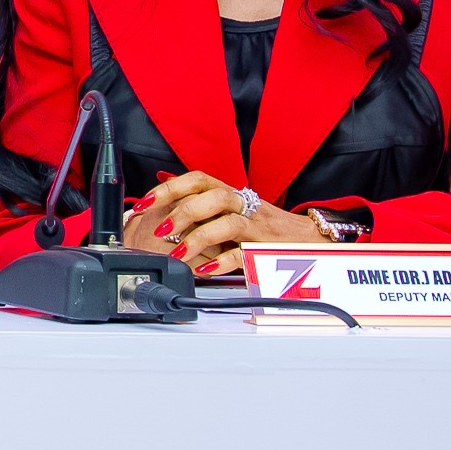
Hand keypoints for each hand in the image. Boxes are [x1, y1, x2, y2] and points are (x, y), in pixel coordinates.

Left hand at [125, 170, 326, 275]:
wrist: (308, 240)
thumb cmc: (261, 225)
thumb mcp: (229, 207)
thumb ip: (199, 196)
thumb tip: (162, 179)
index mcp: (229, 192)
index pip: (197, 179)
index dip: (169, 189)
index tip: (143, 203)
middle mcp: (243, 205)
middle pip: (212, 197)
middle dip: (182, 212)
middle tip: (160, 230)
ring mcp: (256, 227)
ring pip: (228, 223)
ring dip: (199, 237)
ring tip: (178, 253)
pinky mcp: (266, 251)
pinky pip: (244, 254)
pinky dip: (222, 262)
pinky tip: (204, 270)